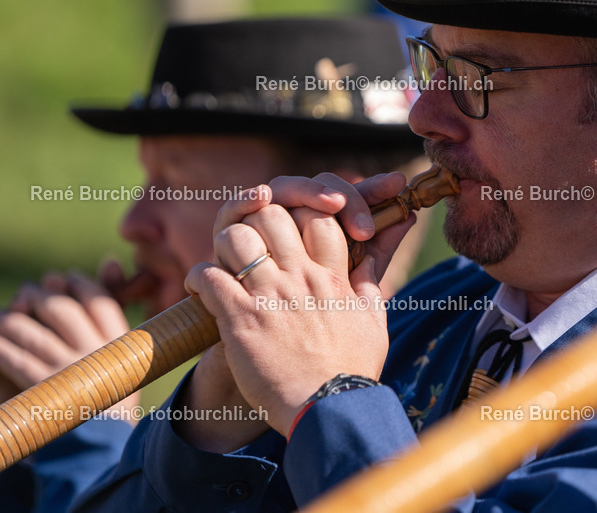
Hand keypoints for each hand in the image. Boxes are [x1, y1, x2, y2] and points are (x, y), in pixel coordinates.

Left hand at [0, 266, 140, 419]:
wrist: (100, 445)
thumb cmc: (113, 393)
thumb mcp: (126, 351)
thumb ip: (118, 306)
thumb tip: (107, 258)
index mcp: (121, 345)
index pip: (98, 301)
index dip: (78, 284)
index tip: (67, 278)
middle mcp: (94, 354)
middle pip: (59, 309)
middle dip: (40, 295)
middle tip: (33, 291)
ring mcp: (65, 370)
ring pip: (28, 329)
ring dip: (12, 317)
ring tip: (9, 315)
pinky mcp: (39, 387)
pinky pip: (10, 355)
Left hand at [183, 172, 411, 439]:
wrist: (328, 409)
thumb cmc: (352, 370)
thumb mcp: (373, 320)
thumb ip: (370, 283)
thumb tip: (373, 256)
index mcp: (333, 276)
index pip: (318, 216)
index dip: (301, 213)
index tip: (290, 231)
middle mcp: (302, 278)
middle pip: (274, 214)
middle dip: (258, 221)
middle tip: (252, 243)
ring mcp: (270, 295)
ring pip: (237, 236)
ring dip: (226, 245)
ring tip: (225, 264)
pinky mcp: (240, 318)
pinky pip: (209, 275)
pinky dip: (198, 278)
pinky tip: (201, 292)